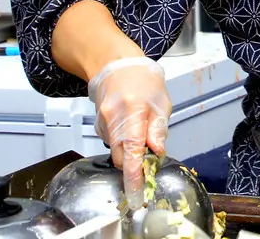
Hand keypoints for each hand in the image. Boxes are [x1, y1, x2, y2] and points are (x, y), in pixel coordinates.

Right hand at [89, 57, 170, 207]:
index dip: (133, 175)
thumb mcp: (161, 103)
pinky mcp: (98, 125)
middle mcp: (113, 118)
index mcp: (133, 111)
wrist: (118, 67)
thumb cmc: (144, 82)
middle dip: (133, 164)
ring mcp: (102, 122)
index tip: (135, 193)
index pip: (132, 150)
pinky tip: (129, 126)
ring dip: (128, 151)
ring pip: (115, 151)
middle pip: (120, 157)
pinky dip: (122, 142)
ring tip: (140, 130)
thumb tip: (157, 152)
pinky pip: (111, 142)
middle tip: (148, 154)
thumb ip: (158, 129)